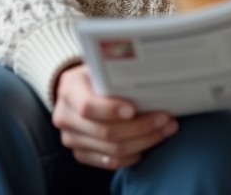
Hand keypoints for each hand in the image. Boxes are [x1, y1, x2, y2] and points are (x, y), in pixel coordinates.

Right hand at [52, 64, 177, 168]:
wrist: (79, 90)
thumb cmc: (97, 76)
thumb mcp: (101, 67)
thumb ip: (116, 74)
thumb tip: (151, 77)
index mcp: (69, 89)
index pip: (88, 106)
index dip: (111, 110)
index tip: (134, 109)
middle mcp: (64, 116)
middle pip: (105, 132)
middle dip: (140, 127)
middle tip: (165, 119)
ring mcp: (71, 139)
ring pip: (113, 150)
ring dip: (144, 142)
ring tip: (164, 130)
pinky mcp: (80, 154)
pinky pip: (111, 162)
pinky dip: (133, 155)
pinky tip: (148, 143)